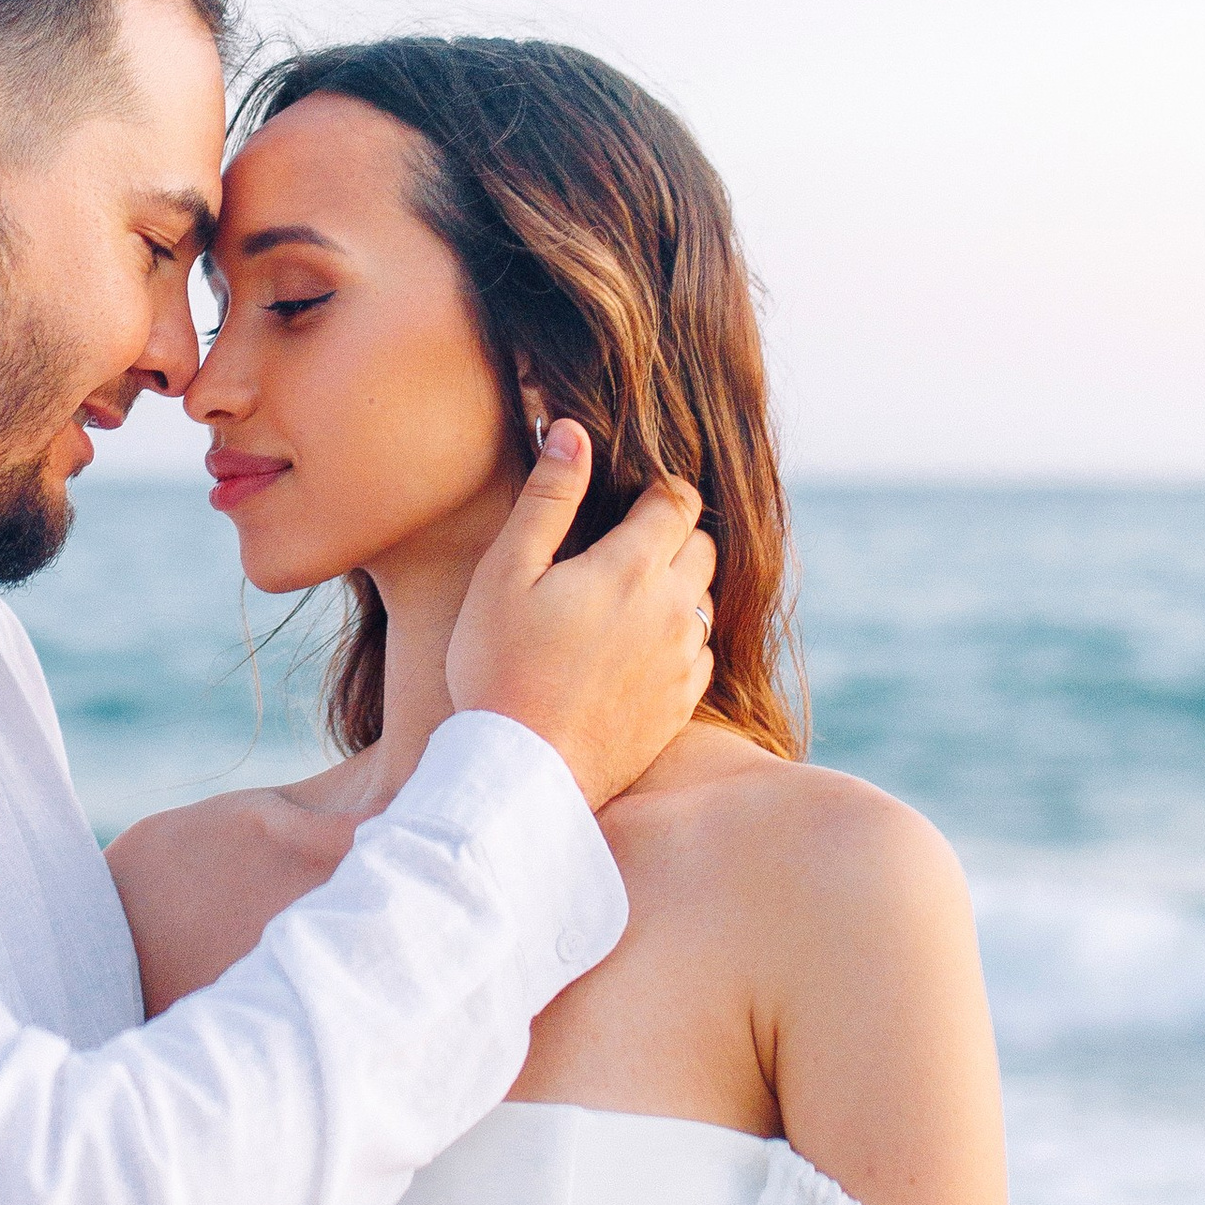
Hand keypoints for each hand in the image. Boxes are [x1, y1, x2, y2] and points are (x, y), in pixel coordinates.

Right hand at [445, 423, 717, 807]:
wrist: (522, 773)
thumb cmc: (498, 667)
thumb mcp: (506, 573)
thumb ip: (548, 498)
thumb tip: (573, 431)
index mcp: (633, 569)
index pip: (679, 502)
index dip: (658, 489)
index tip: (630, 494)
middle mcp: (675, 610)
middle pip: (705, 547)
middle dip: (675, 534)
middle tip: (624, 543)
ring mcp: (683, 662)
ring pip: (706, 601)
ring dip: (679, 588)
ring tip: (624, 599)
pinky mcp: (681, 706)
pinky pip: (701, 655)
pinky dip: (679, 640)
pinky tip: (634, 651)